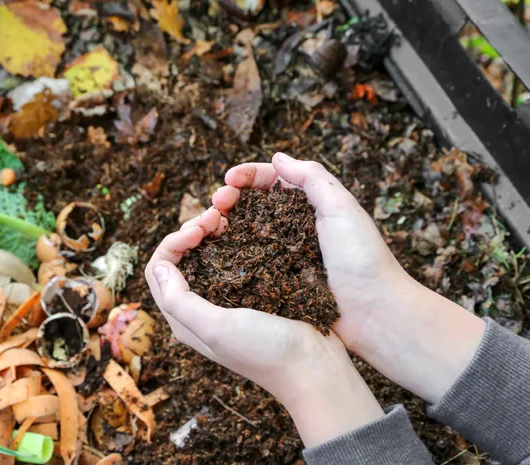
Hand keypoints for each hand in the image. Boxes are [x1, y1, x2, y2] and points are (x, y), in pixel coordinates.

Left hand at [145, 208, 383, 446]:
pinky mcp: (252, 291)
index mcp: (185, 319)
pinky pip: (234, 258)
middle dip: (191, 231)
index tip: (198, 230)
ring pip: (206, 254)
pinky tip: (246, 228)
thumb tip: (159, 266)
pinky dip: (234, 239)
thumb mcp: (217, 328)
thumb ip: (180, 301)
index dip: (173, 242)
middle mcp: (201, 308)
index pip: (159, 270)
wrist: (315, 367)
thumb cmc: (265, 351)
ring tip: (228, 217)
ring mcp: (228, 299)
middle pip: (180, 258)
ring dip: (211, 232)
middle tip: (216, 216)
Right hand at [214, 153, 485, 403]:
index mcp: (311, 206)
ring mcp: (284, 256)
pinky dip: (230, 254)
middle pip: (253, 205)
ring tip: (209, 226)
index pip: (272, 181)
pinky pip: (248, 264)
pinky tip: (216, 253)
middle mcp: (294, 228)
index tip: (228, 180)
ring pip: (245, 232)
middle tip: (216, 203)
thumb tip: (278, 157)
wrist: (374, 314)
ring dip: (224, 224)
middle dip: (230, 198)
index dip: (247, 176)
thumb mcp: (342, 208)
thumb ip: (312, 178)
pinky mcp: (277, 282)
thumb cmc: (363, 259)